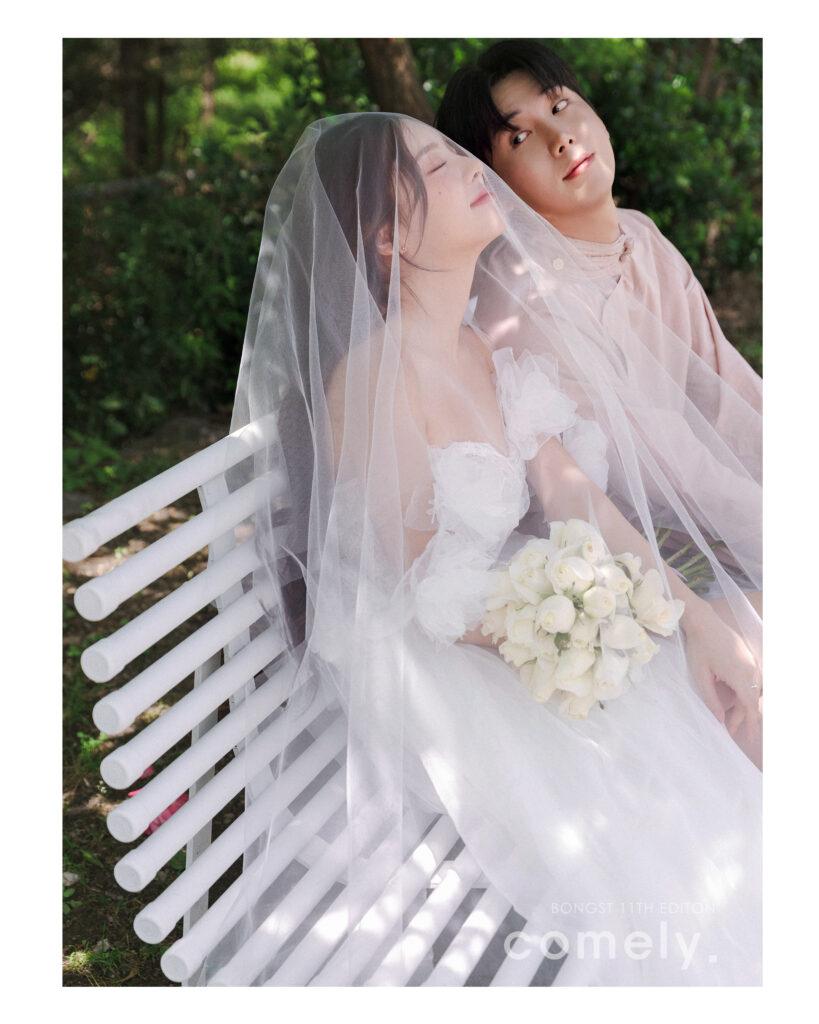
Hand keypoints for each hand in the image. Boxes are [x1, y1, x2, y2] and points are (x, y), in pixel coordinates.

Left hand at [683, 603, 761, 742]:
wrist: (703, 621)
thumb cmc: (699, 647)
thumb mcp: (701, 676)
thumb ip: (711, 699)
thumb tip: (719, 719)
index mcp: (741, 675)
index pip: (751, 705)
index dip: (752, 723)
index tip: (751, 738)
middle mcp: (751, 670)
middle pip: (752, 700)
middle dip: (742, 718)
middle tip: (730, 730)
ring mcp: (751, 662)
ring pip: (753, 691)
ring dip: (744, 706)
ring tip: (730, 718)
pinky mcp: (748, 657)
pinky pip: (752, 680)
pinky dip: (745, 692)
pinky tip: (733, 698)